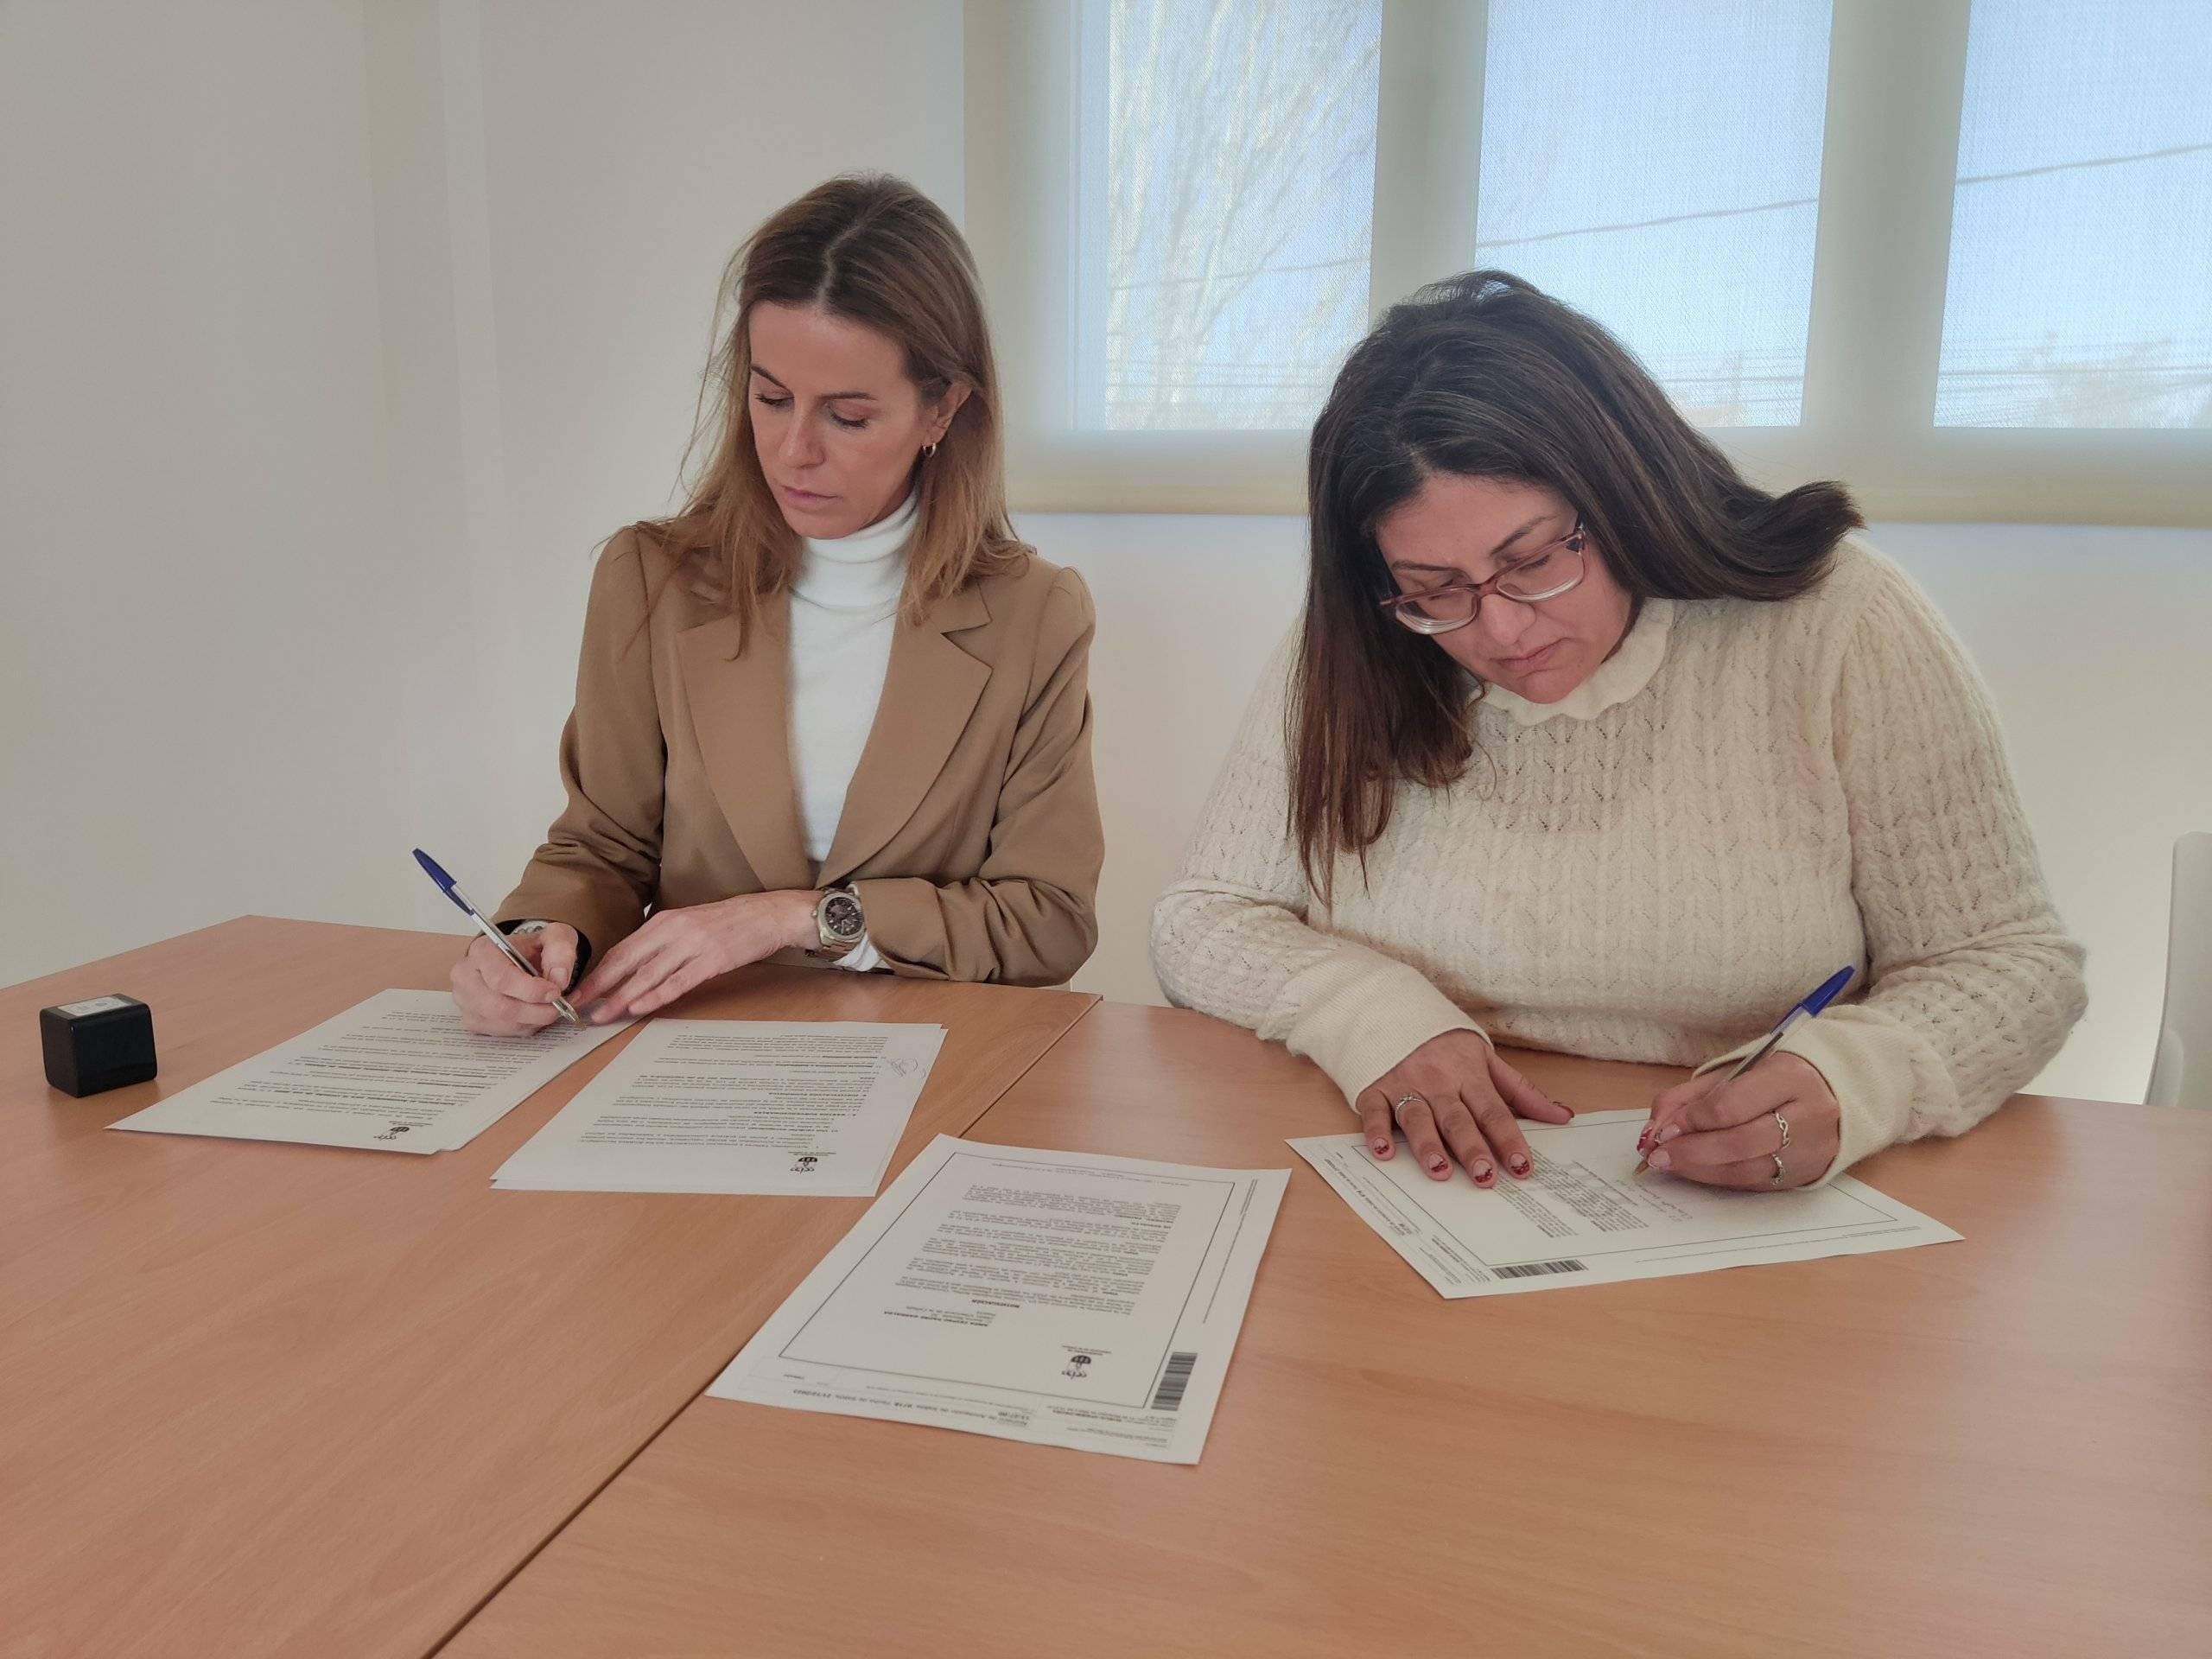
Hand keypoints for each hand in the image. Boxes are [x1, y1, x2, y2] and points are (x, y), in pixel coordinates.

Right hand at [449, 925, 579, 1036]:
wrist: (518, 960)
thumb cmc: (532, 949)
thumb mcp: (554, 937)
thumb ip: (560, 950)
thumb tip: (559, 979)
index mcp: (482, 951)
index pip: (501, 978)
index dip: (531, 990)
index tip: (555, 992)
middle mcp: (466, 976)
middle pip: (499, 1006)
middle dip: (535, 1011)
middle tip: (558, 1006)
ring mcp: (466, 1001)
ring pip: (502, 1023)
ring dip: (533, 1020)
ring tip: (550, 1007)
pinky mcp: (472, 1020)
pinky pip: (502, 1032)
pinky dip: (524, 1027)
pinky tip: (533, 1013)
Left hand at [570, 891, 819, 1021]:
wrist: (768, 915)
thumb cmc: (729, 923)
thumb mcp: (689, 925)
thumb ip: (662, 943)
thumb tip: (633, 969)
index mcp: (664, 921)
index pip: (622, 949)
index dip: (598, 972)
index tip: (580, 990)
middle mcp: (674, 929)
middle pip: (627, 961)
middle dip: (599, 985)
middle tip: (578, 1005)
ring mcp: (693, 944)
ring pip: (648, 974)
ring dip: (622, 996)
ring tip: (603, 1014)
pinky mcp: (712, 959)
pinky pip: (678, 981)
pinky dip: (656, 996)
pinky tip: (640, 1007)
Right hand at [1354, 1031, 1573, 1185]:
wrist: (1394, 1009)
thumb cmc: (1444, 1042)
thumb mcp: (1486, 1058)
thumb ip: (1522, 1091)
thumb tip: (1563, 1116)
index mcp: (1469, 1074)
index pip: (1493, 1111)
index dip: (1508, 1139)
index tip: (1521, 1166)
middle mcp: (1438, 1081)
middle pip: (1457, 1118)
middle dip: (1471, 1147)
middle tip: (1484, 1176)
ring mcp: (1405, 1085)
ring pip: (1418, 1118)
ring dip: (1428, 1145)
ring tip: (1440, 1170)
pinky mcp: (1375, 1089)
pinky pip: (1375, 1111)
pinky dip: (1377, 1131)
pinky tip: (1383, 1152)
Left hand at [1640, 1053, 1840, 1187]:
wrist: (1840, 1094)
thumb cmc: (1778, 1078)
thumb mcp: (1737, 1071)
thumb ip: (1692, 1095)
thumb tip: (1656, 1125)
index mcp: (1791, 1078)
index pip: (1732, 1105)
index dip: (1692, 1120)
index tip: (1664, 1127)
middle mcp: (1807, 1117)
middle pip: (1739, 1143)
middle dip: (1691, 1151)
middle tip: (1658, 1154)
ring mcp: (1810, 1151)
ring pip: (1747, 1170)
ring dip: (1700, 1170)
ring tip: (1670, 1164)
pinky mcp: (1805, 1175)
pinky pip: (1755, 1183)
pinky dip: (1720, 1178)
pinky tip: (1697, 1171)